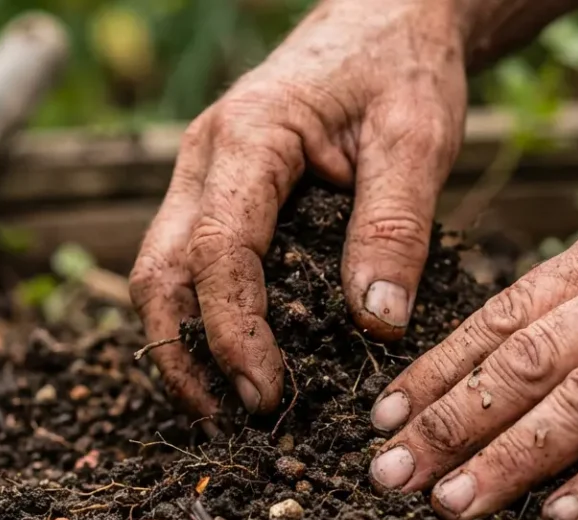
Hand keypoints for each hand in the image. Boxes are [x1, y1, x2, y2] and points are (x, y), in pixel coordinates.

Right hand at [129, 0, 465, 419]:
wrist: (385, 21)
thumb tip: (377, 324)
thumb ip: (395, 225)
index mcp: (250, 135)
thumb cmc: (400, 68)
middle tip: (235, 421)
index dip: (233, 332)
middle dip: (185, 355)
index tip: (267, 393)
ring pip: (160, 272)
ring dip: (181, 344)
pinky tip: (234, 361)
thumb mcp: (417, 137)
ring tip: (228, 407)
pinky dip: (199, 318)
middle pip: (160, 271)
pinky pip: (187, 264)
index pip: (217, 250)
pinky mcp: (216, 194)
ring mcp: (202, 176)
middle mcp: (205, 158)